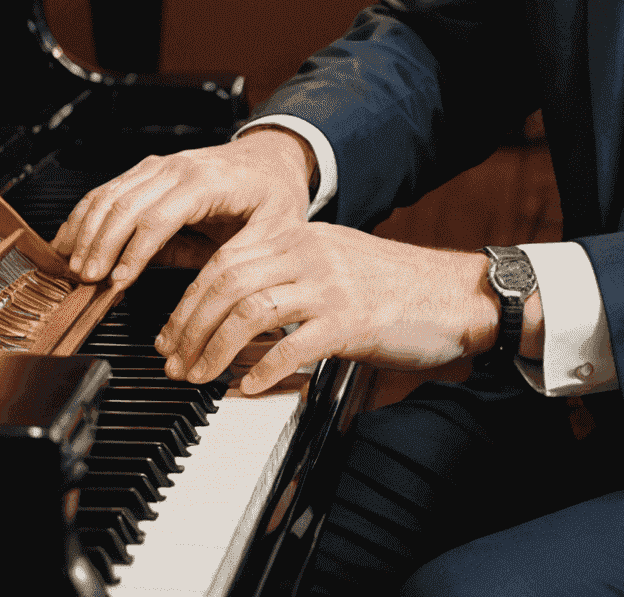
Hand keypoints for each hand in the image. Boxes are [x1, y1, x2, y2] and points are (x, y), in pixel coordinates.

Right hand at [53, 128, 313, 286]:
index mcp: (211, 181)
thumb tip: (205, 297)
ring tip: (73, 270)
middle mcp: (179, 167)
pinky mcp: (148, 171)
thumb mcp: (273, 230)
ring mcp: (160, 166)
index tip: (116, 283)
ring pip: (109, 195)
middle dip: (100, 246)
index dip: (134, 251)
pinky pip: (108, 190)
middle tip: (85, 283)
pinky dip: (84, 216)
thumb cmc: (274, 194)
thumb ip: (238, 258)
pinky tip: (69, 242)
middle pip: (126, 205)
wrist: (273, 158)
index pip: (160, 216)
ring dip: (86, 232)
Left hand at [154, 223, 501, 393]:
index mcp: (302, 236)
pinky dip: (261, 371)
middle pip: (227, 283)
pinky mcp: (352, 321)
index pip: (224, 260)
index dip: (187, 301)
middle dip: (189, 328)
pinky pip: (292, 345)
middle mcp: (311, 253)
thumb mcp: (334, 260)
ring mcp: (331, 285)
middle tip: (175, 364)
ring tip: (200, 378)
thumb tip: (230, 303)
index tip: (170, 335)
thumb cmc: (394, 283)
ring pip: (249, 311)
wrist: (454, 293)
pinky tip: (247, 388)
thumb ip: (287, 271)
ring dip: (214, 350)